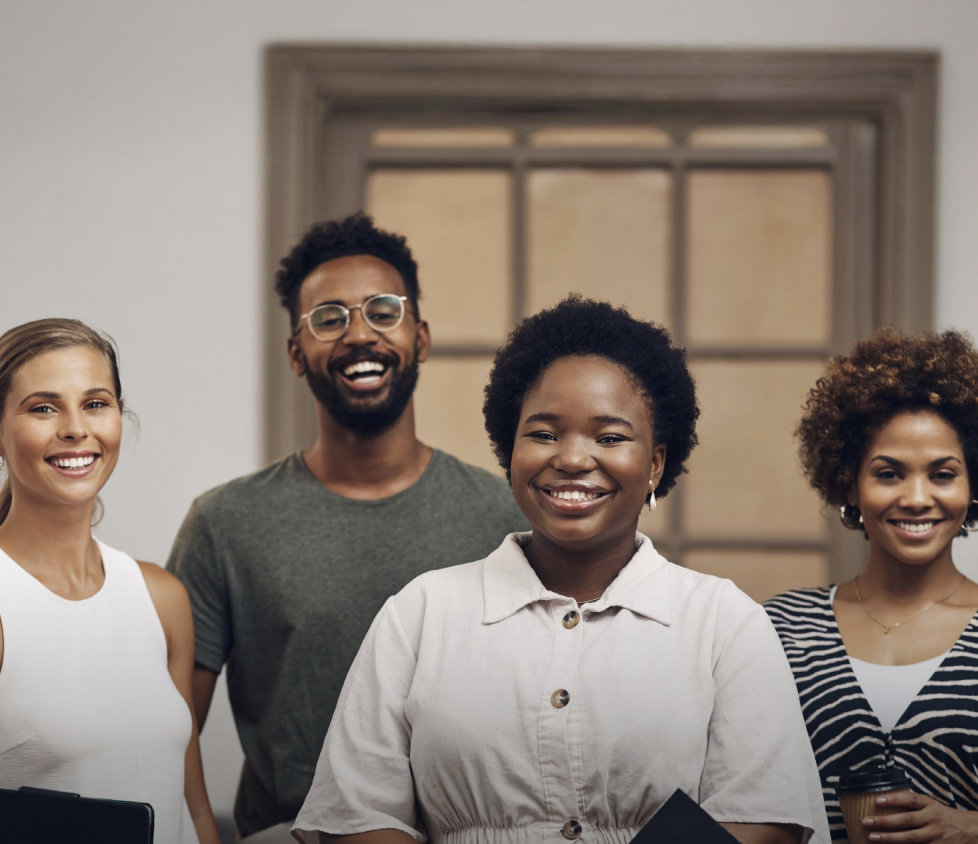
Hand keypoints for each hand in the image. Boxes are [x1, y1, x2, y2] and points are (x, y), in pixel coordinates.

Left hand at [863, 791, 977, 842]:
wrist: (968, 830)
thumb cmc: (940, 816)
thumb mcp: (929, 805)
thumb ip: (912, 804)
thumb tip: (882, 800)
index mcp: (929, 805)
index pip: (910, 800)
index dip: (894, 799)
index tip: (877, 800)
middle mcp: (933, 819)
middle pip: (907, 820)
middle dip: (886, 821)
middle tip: (866, 821)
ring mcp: (936, 836)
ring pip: (912, 838)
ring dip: (891, 838)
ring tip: (872, 837)